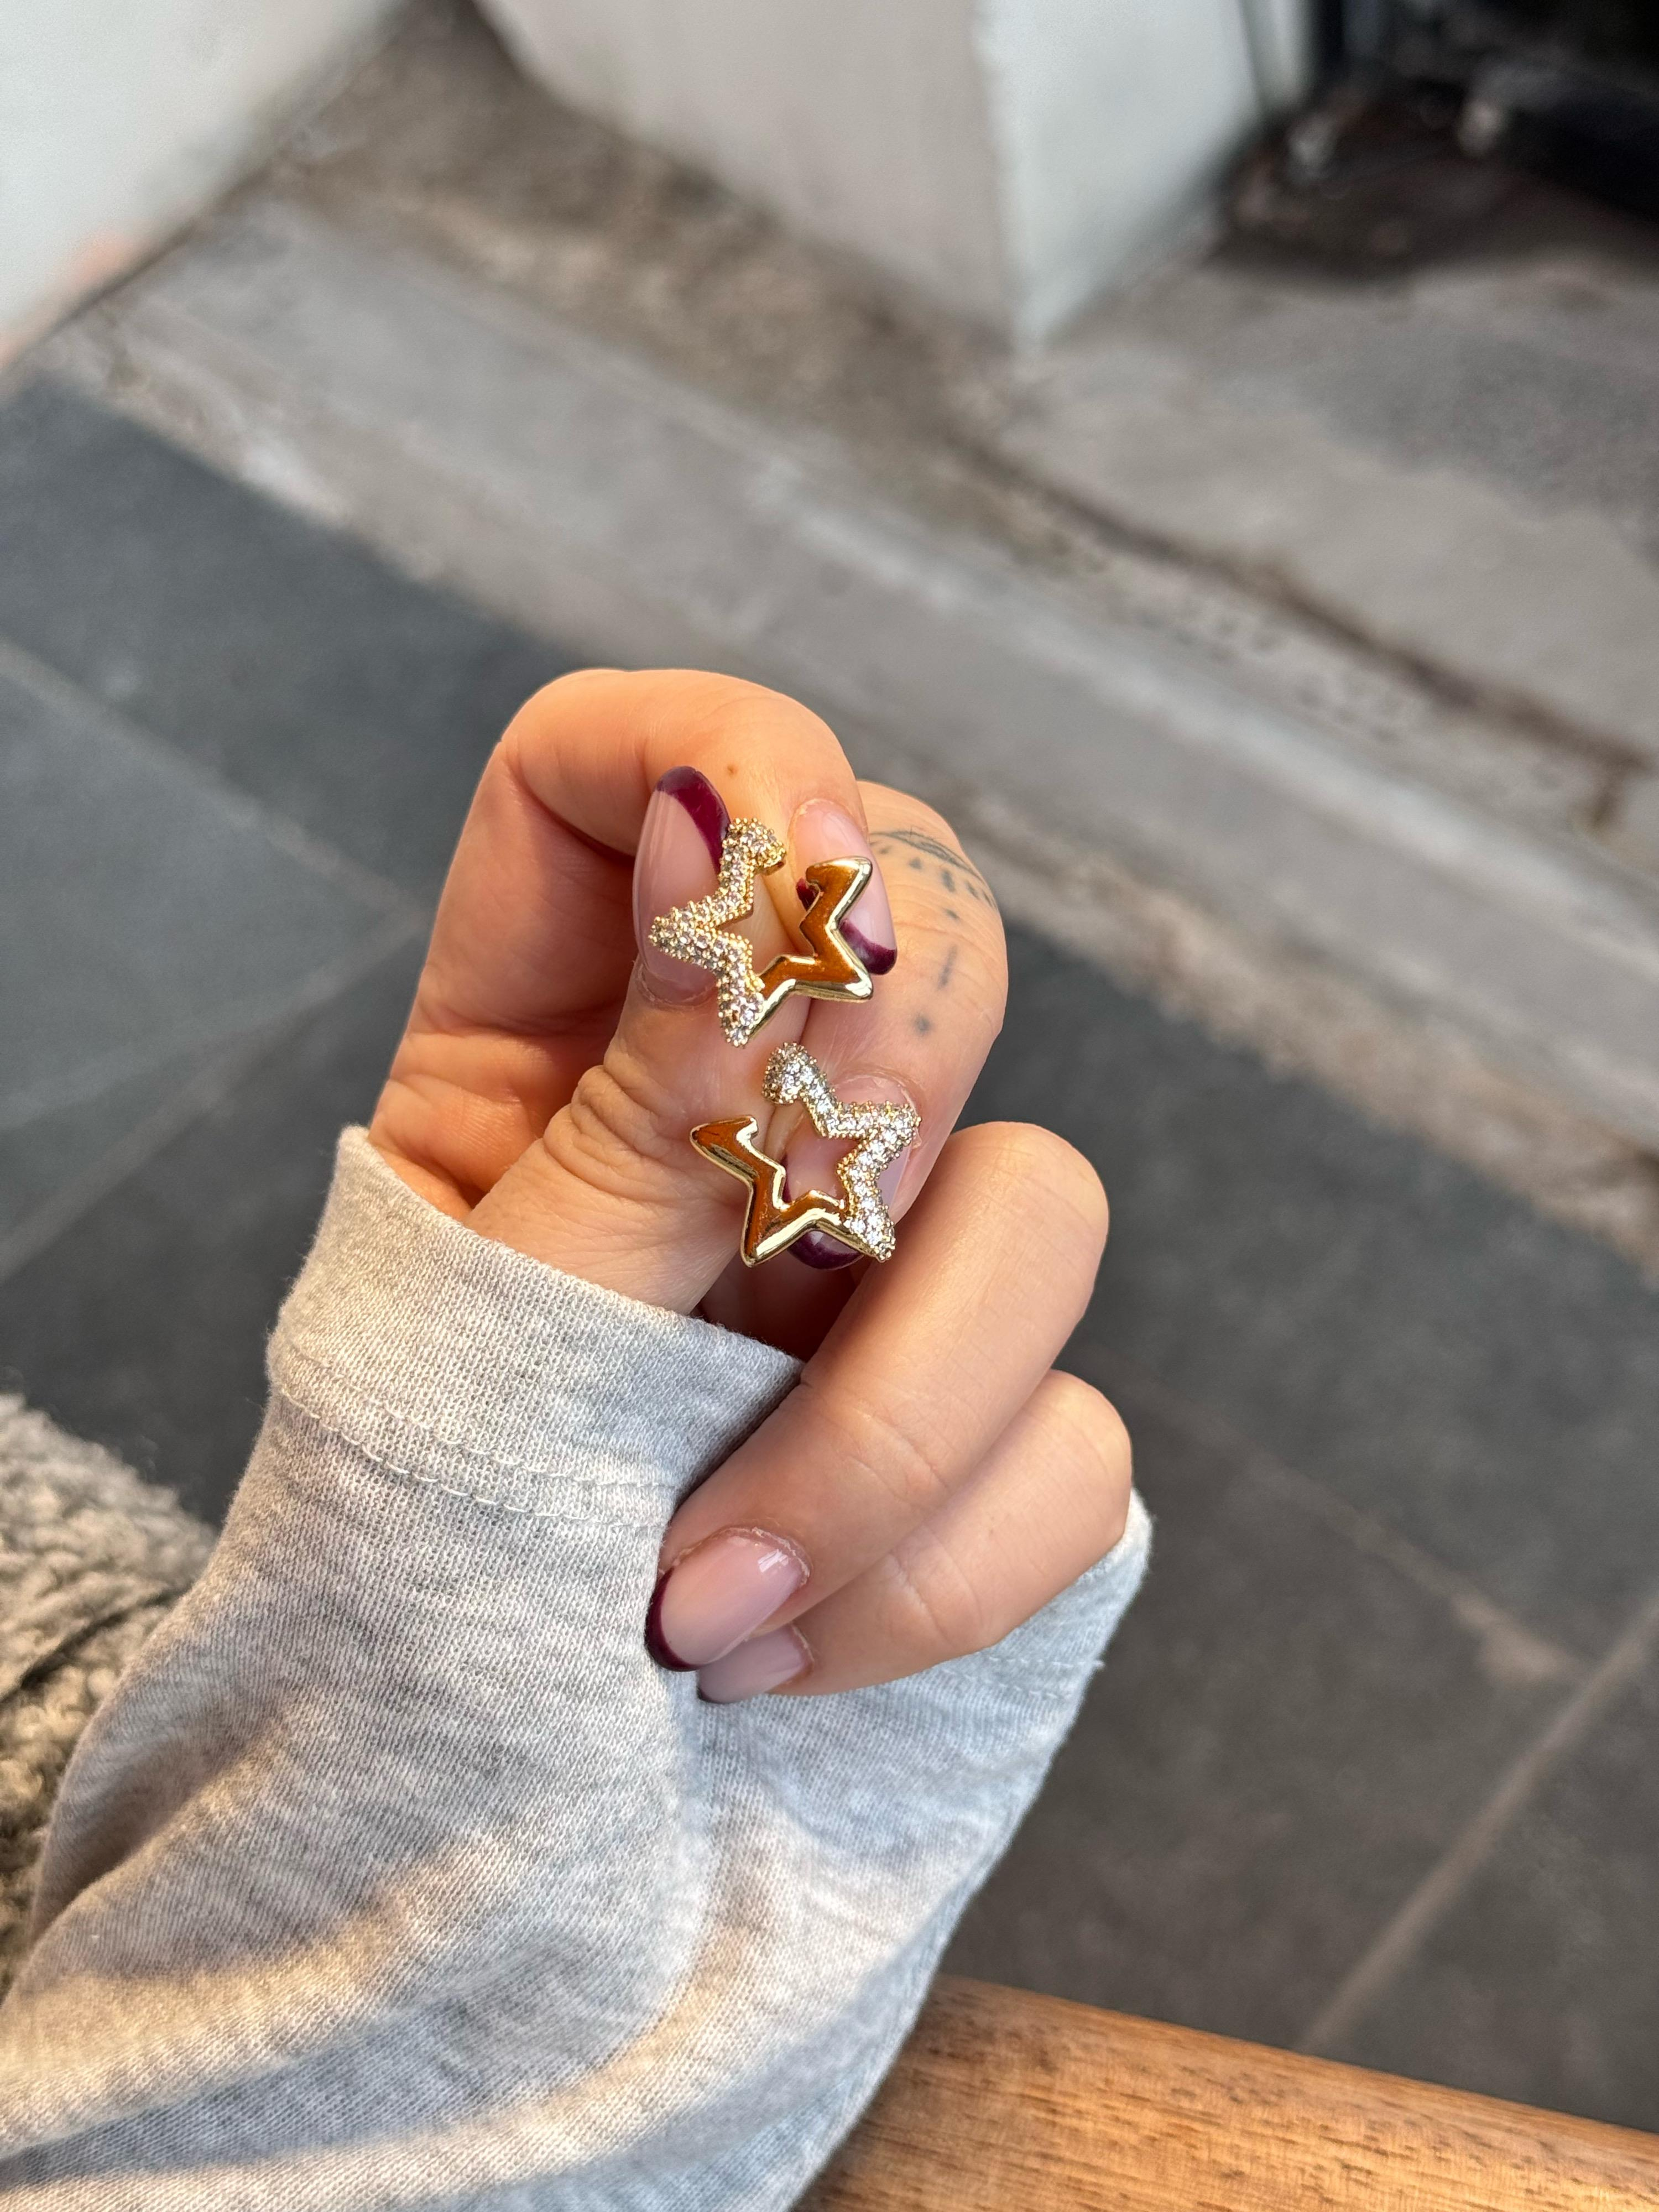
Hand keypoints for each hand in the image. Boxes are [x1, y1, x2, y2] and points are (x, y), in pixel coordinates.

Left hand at [370, 669, 1131, 1698]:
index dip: (730, 750)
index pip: (618, 767)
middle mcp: (737, 1124)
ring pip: (1043, 1209)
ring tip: (700, 1608)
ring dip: (891, 1423)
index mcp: (540, 1048)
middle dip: (896, 1067)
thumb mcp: (482, 1338)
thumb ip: (636, 1110)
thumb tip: (741, 851)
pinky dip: (935, 1574)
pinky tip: (777, 1662)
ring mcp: (879, 1274)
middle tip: (802, 1217)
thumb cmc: (412, 1578)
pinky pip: (1074, 1446)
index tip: (787, 864)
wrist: (461, 1833)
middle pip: (918, 929)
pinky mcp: (986, 1434)